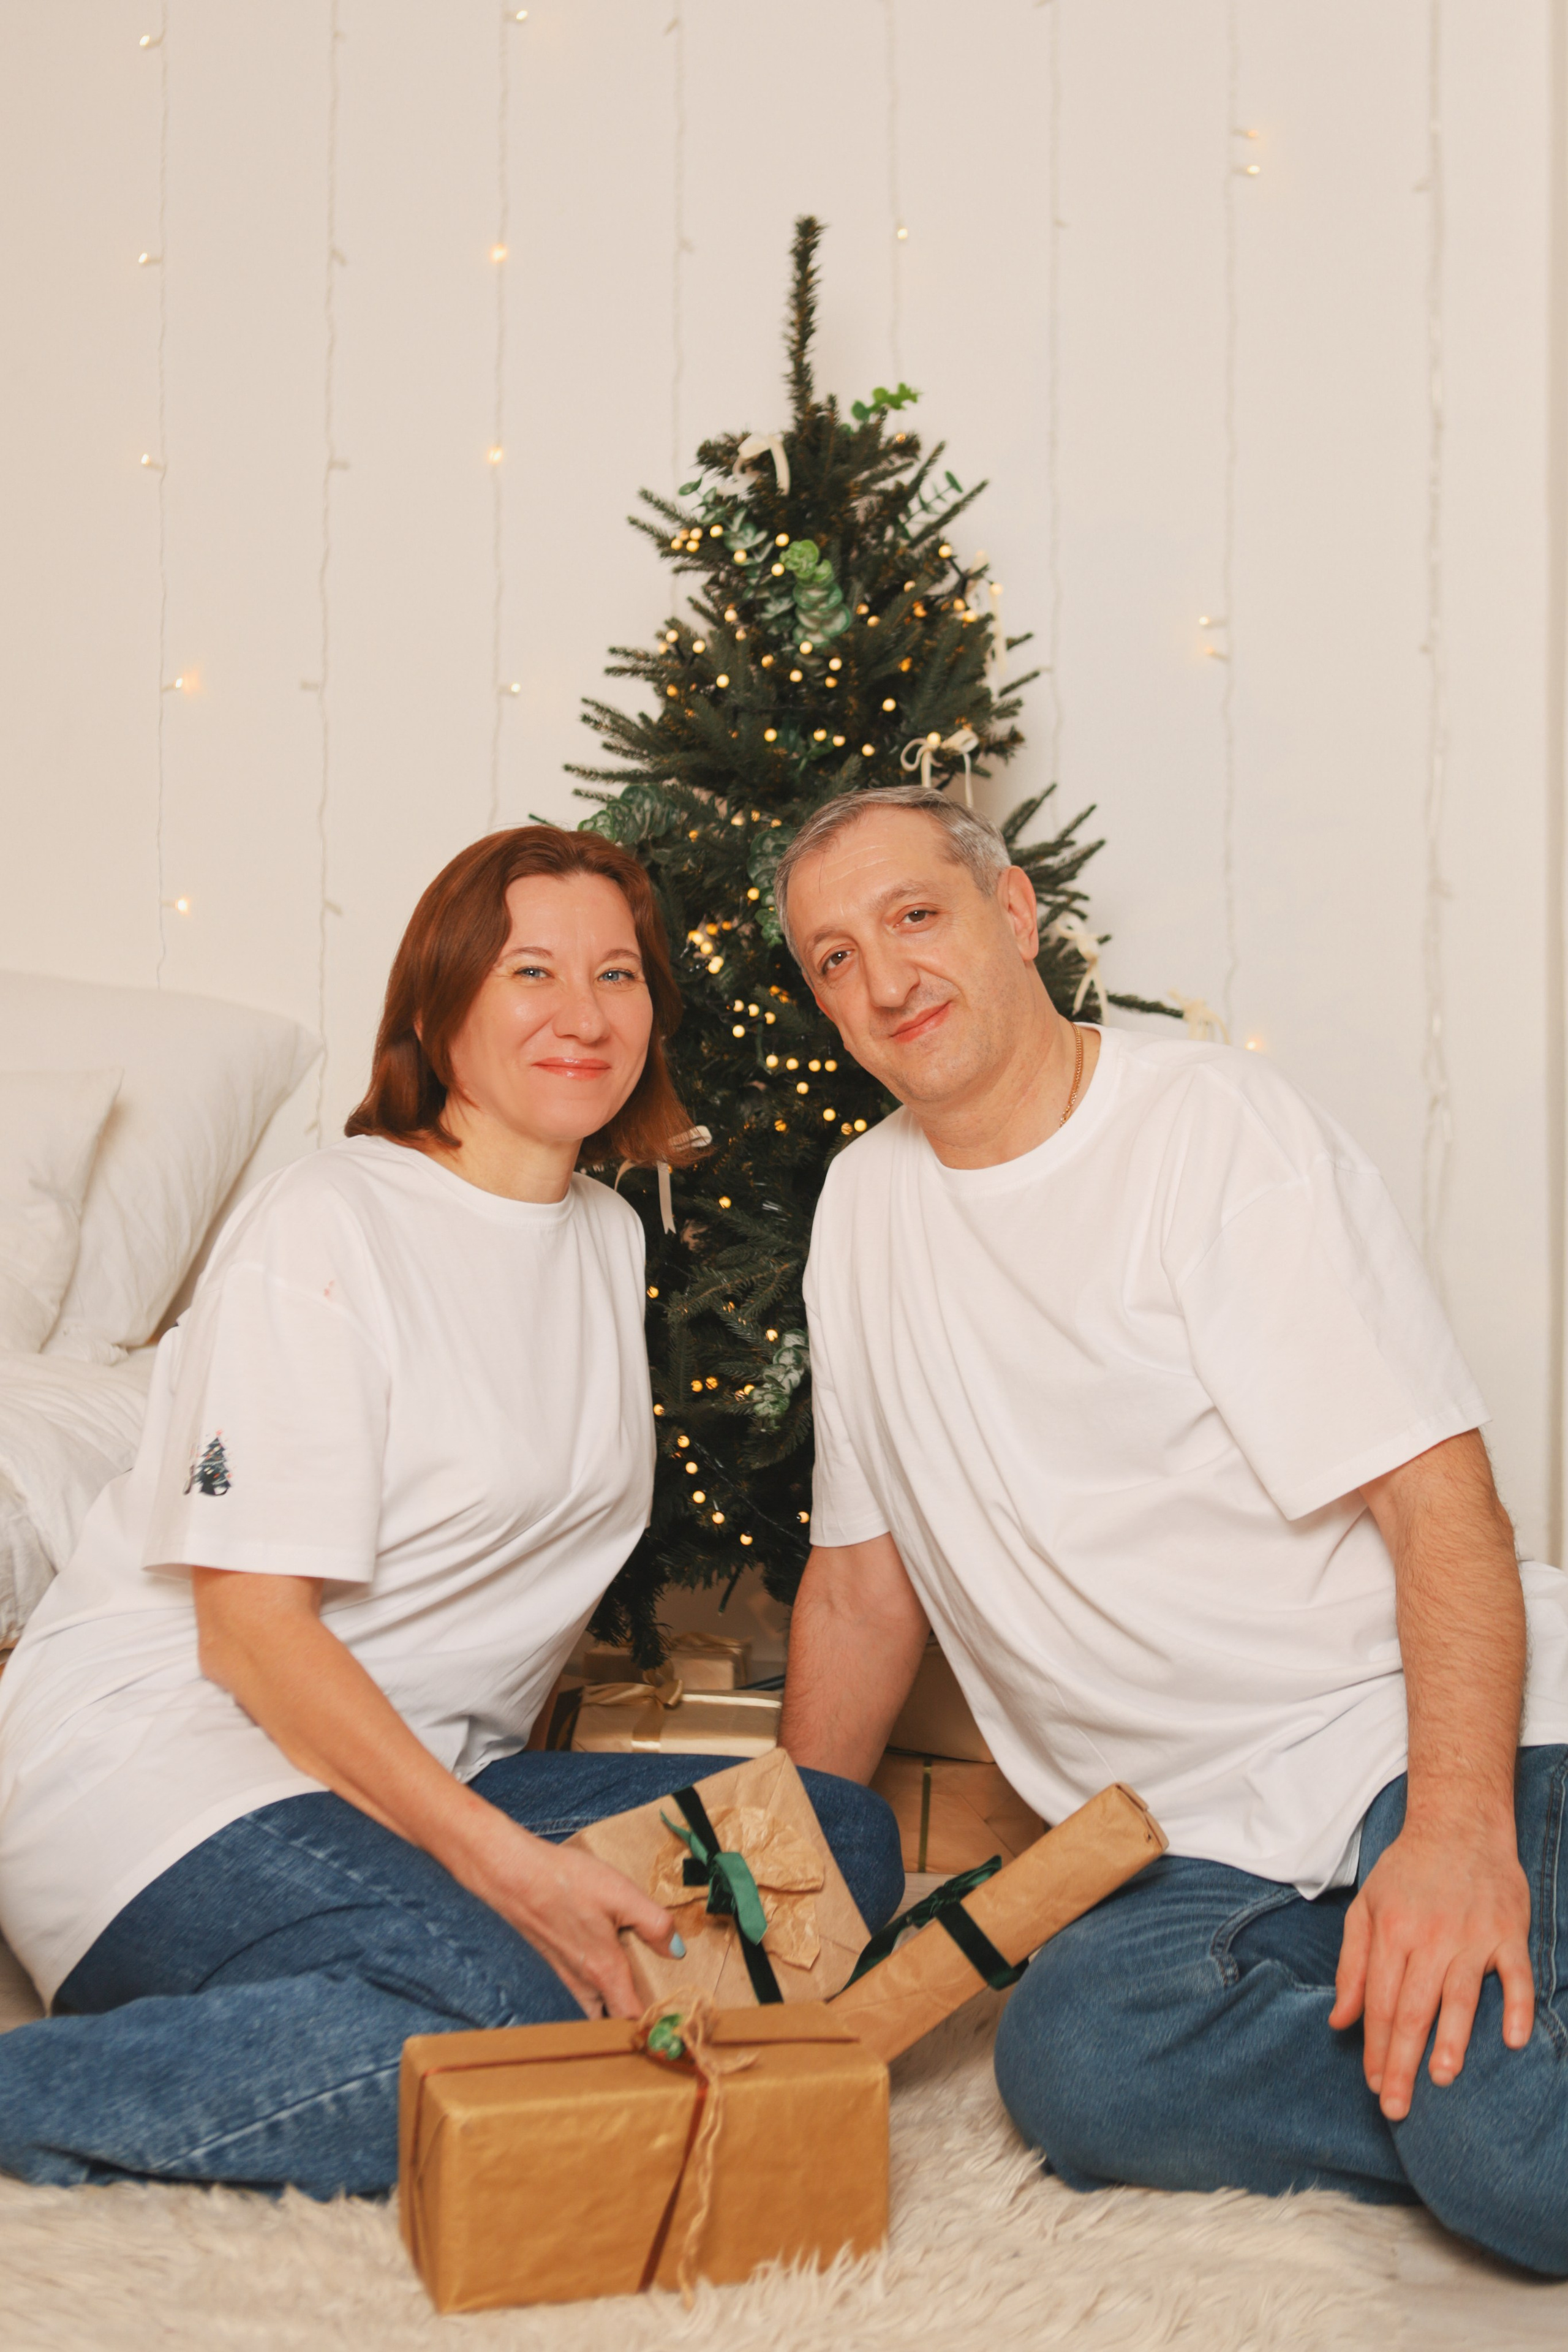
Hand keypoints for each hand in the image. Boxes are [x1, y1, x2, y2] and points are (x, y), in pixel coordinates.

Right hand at [466, 1812, 679, 2018]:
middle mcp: (583, 1982)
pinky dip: (600, 1983)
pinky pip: (583, 1985)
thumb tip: (677, 1951)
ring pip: (596, 2004)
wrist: (513, 1875)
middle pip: (612, 2018)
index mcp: (604, 1973)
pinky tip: (608, 1952)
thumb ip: (654, 1924)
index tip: (673, 2021)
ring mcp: (566, 1972)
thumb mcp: (621, 1895)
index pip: (630, 2020)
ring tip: (640, 1980)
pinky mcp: (556, 1958)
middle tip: (659, 2002)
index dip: (652, 2026)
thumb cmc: (565, 1883)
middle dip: (635, 2018)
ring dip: (616, 2002)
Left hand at [1329, 1818, 1533, 2120]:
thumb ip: (1352, 1966)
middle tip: (1397, 2106)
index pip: (1381, 2003)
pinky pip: (1516, 1976)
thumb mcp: (1366, 1908)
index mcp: (1391, 1932)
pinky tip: (1513, 2040)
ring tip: (1442, 2078)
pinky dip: (1516, 2007)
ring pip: (1461, 1996)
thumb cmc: (1407, 1872)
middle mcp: (1430, 1937)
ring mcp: (1472, 1935)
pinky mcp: (1508, 1932)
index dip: (1376, 2048)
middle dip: (1403, 2061)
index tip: (1374, 2086)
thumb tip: (1340, 2021)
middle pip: (1414, 2009)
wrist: (1458, 1825)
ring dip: (1452, 2039)